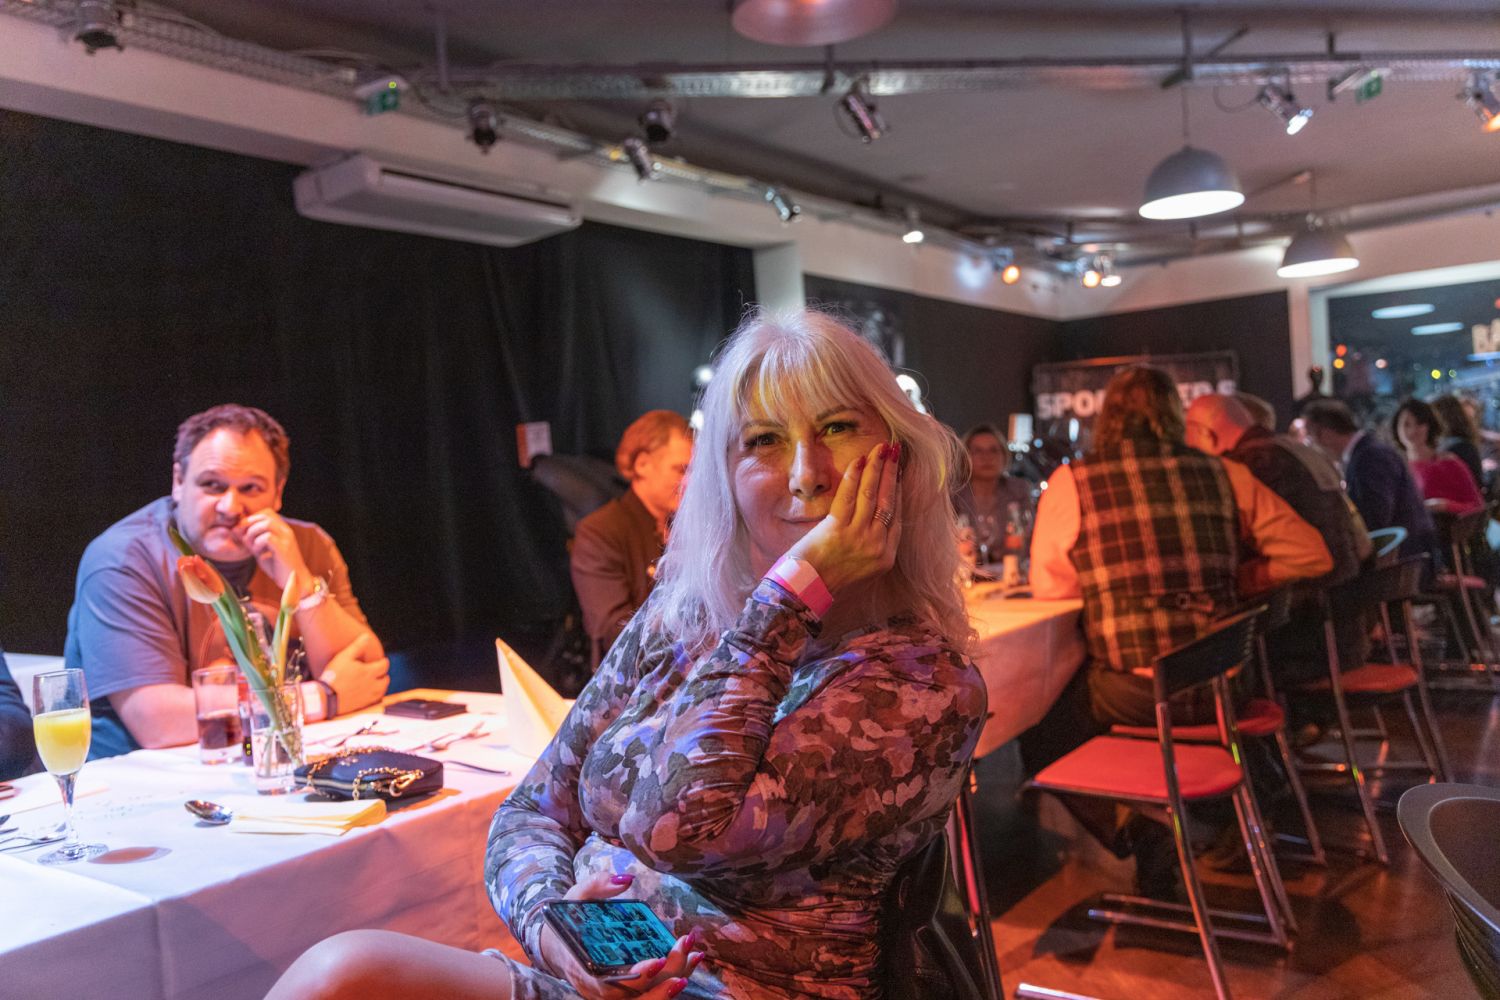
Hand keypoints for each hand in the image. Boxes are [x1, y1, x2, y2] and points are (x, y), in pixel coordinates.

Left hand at [240, 511, 311, 592]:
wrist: (295, 581)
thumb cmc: (278, 566)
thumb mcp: (261, 550)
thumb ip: (250, 539)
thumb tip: (234, 529)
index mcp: (282, 529)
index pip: (267, 512)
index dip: (252, 518)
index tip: (244, 532)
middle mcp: (286, 531)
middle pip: (265, 515)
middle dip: (249, 525)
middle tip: (244, 539)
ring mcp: (286, 539)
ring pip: (266, 524)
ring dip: (253, 534)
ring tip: (252, 547)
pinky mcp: (284, 549)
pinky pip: (267, 538)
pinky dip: (258, 544)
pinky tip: (258, 554)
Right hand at [319, 633, 388, 713]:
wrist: (326, 698)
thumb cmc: (334, 676)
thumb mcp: (344, 657)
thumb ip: (357, 646)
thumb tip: (366, 636)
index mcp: (369, 672)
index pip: (384, 666)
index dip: (384, 662)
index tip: (382, 660)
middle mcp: (372, 685)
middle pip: (386, 680)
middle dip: (384, 674)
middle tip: (379, 672)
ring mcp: (368, 697)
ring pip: (382, 691)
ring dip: (381, 685)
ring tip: (376, 682)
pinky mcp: (363, 705)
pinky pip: (375, 701)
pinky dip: (375, 696)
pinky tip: (369, 693)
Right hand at [538, 871, 702, 999]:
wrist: (557, 945)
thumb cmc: (568, 921)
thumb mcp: (576, 898)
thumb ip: (597, 886)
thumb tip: (625, 879)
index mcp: (584, 969)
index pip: (609, 985)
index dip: (635, 977)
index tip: (657, 961)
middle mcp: (599, 989)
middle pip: (635, 996)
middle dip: (664, 978)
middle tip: (685, 950)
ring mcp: (613, 995)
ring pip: (646, 999)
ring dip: (673, 983)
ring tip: (694, 956)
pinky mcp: (626, 993)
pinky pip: (651, 994)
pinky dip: (673, 981)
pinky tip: (692, 960)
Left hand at [785, 441, 901, 595]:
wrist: (805, 592)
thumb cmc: (828, 580)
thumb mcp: (859, 567)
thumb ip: (870, 545)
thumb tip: (872, 517)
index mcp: (885, 556)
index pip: (896, 516)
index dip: (898, 490)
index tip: (898, 471)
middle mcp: (877, 545)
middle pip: (889, 501)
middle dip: (892, 472)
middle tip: (895, 450)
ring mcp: (859, 537)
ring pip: (872, 494)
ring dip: (877, 467)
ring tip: (881, 448)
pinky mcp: (838, 529)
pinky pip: (848, 496)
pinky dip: (854, 475)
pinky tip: (860, 459)